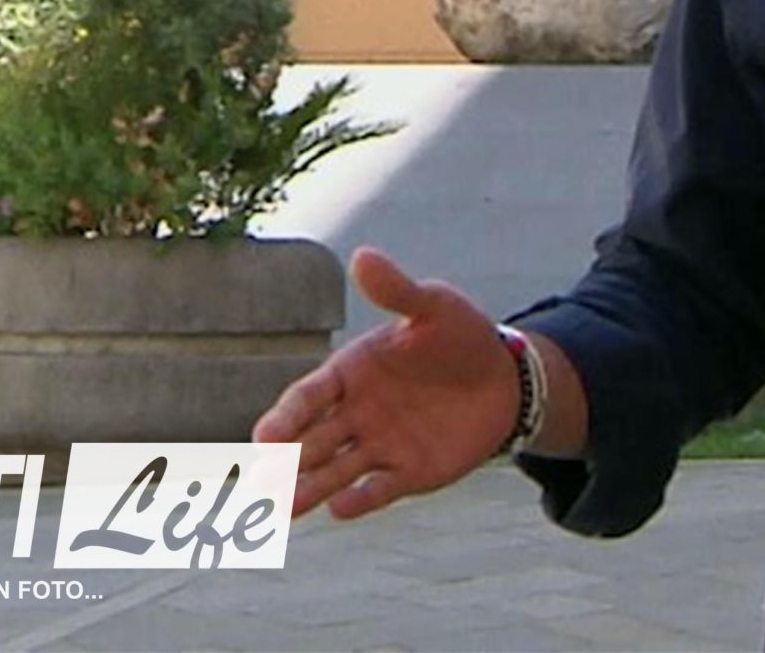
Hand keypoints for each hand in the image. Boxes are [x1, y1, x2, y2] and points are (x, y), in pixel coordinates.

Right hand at [251, 246, 517, 519]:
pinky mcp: (407, 472)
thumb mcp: (434, 306)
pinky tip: (340, 508)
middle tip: (259, 481)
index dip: (285, 418)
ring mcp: (378, 445)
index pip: (307, 398)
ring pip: (333, 472)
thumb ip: (397, 291)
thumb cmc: (461, 336)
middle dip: (283, 462)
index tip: (264, 437)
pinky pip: (377, 489)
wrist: (506, 377)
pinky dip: (358, 500)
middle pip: (309, 442)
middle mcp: (355, 414)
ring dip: (308, 489)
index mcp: (350, 373)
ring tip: (283, 508)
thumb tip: (363, 255)